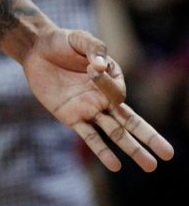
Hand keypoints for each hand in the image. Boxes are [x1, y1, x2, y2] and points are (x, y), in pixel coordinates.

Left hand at [23, 28, 173, 171]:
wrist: (36, 50)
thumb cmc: (61, 42)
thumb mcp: (80, 39)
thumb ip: (94, 50)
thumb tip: (99, 67)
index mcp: (112, 77)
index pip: (118, 92)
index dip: (106, 84)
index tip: (89, 69)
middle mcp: (103, 97)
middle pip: (130, 121)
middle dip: (149, 137)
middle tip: (168, 154)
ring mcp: (89, 109)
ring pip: (115, 133)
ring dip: (132, 149)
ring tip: (151, 166)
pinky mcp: (72, 117)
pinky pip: (89, 136)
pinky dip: (102, 150)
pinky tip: (115, 165)